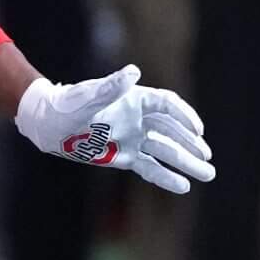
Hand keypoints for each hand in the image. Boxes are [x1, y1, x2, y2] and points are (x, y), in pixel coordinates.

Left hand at [13, 64, 215, 195]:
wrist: (50, 125)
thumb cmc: (68, 105)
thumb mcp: (88, 97)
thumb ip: (111, 87)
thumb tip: (133, 72)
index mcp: (135, 98)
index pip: (167, 106)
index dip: (185, 117)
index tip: (198, 131)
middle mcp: (139, 118)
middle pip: (173, 130)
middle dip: (191, 144)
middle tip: (208, 158)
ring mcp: (135, 137)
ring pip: (166, 151)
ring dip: (187, 162)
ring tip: (209, 174)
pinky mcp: (127, 156)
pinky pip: (151, 167)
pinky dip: (166, 177)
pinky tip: (183, 186)